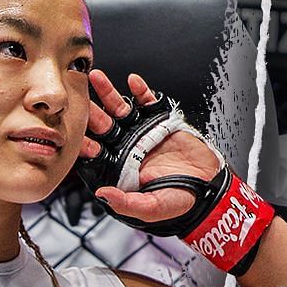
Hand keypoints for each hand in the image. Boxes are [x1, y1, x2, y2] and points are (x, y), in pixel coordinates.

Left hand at [80, 69, 219, 223]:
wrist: (208, 186)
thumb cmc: (179, 200)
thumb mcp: (152, 208)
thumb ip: (127, 204)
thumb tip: (102, 195)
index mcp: (120, 168)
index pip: (97, 155)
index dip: (87, 146)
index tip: (78, 138)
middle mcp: (127, 147)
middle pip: (103, 127)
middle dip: (91, 114)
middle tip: (78, 99)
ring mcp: (142, 131)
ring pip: (120, 110)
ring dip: (108, 93)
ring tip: (96, 78)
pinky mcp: (160, 120)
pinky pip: (148, 102)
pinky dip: (141, 91)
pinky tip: (133, 82)